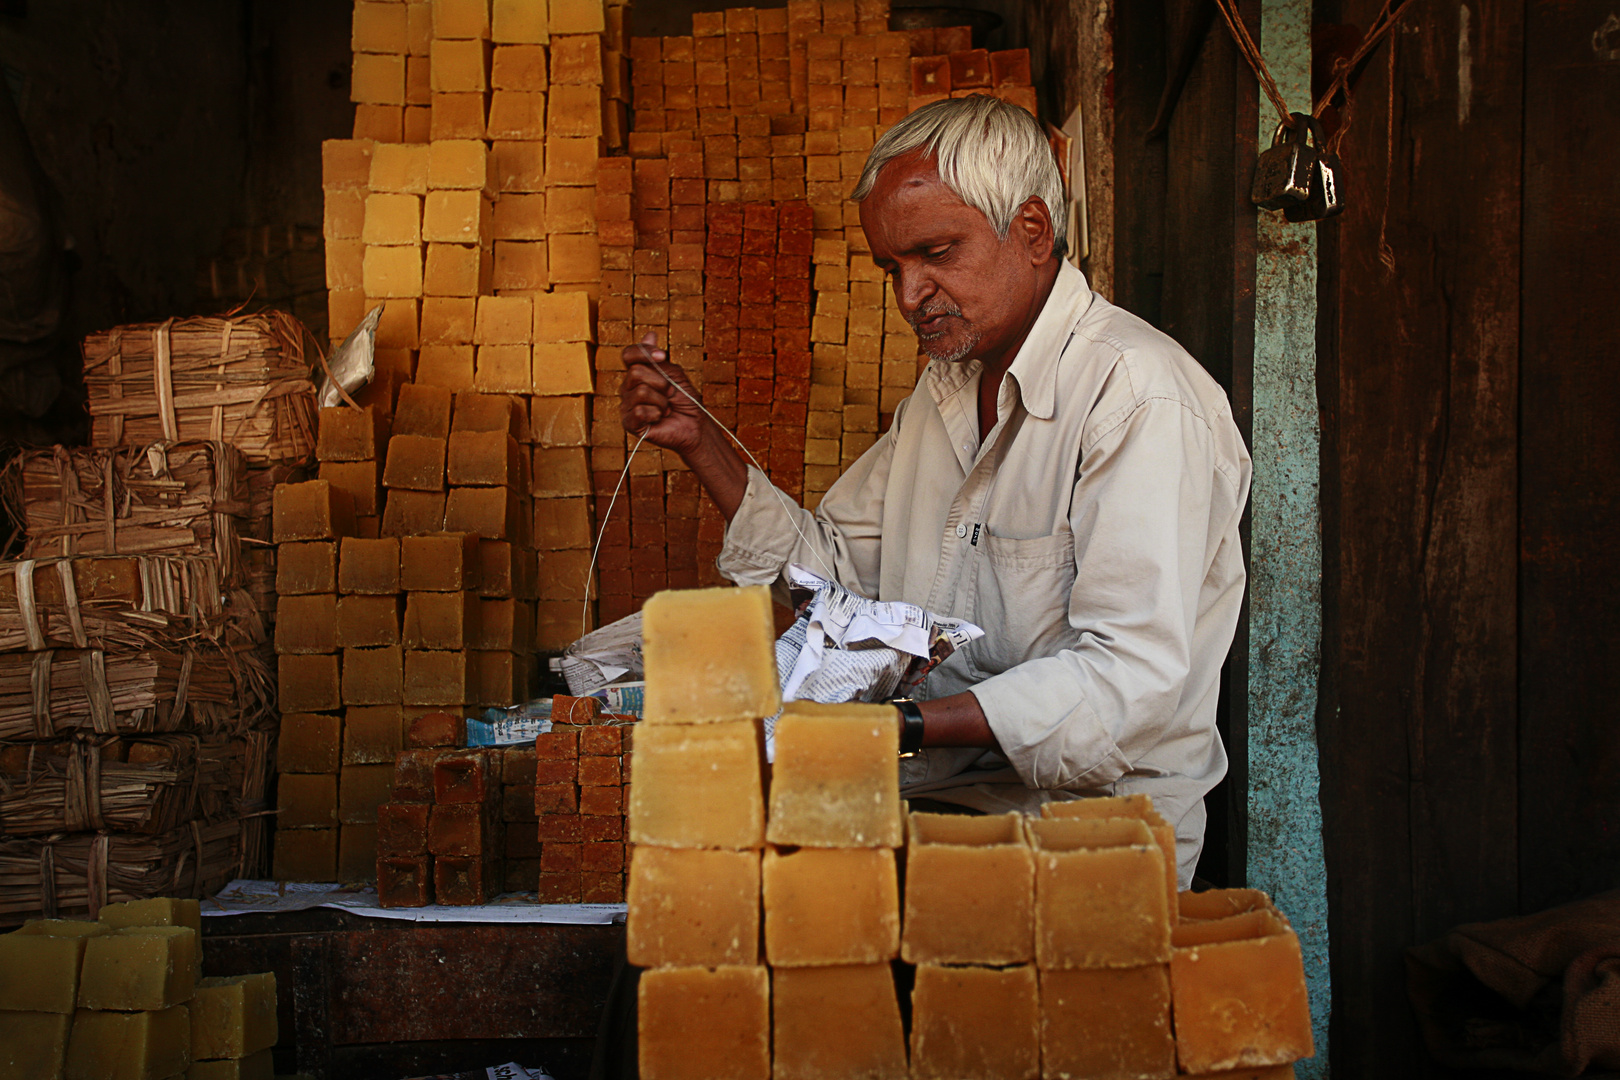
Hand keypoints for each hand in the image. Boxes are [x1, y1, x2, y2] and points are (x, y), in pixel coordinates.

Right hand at [618, 332, 707, 456]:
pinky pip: (639, 411)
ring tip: (667, 408)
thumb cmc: (684, 399)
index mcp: (637, 373)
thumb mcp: (674, 373)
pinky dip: (657, 414)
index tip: (663, 356)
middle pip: (636, 372)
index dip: (644, 352)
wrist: (695, 425)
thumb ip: (658, 358)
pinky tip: (660, 418)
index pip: (628, 355)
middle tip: (670, 392)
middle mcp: (628, 388)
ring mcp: (627, 405)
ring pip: (641, 392)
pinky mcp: (630, 424)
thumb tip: (650, 334)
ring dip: (662, 401)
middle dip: (661, 382)